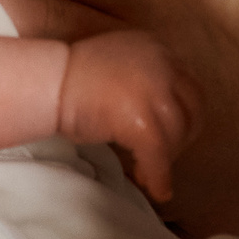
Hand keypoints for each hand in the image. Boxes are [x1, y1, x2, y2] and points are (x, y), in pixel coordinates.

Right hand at [57, 28, 198, 203]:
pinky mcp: (141, 120)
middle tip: (161, 154)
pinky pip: (159, 156)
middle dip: (181, 137)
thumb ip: (143, 78)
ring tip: (147, 171)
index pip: (188, 86)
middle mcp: (161, 65)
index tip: (172, 134)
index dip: (184, 115)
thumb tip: (161, 113)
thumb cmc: (70, 79)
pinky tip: (155, 188)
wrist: (47, 84)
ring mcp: (153, 91)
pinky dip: (159, 175)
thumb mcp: (118, 65)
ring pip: (178, 134)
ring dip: (168, 157)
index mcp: (155, 49)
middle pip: (191, 109)